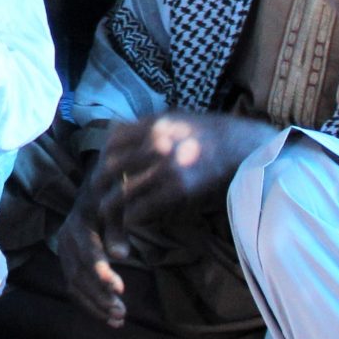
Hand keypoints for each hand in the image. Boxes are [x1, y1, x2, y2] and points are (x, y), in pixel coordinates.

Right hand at [57, 183, 131, 327]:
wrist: (90, 196)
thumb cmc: (108, 202)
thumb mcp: (116, 208)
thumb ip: (117, 230)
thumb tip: (120, 256)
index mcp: (78, 226)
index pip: (88, 253)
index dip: (102, 272)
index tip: (120, 289)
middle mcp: (66, 242)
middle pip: (79, 275)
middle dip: (100, 296)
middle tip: (122, 313)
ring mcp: (63, 255)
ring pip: (74, 286)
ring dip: (95, 306)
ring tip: (118, 320)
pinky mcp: (67, 266)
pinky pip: (74, 290)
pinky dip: (90, 306)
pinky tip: (107, 318)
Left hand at [92, 110, 275, 236]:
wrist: (242, 146)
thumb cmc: (208, 133)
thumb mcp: (174, 118)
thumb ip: (147, 126)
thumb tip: (117, 132)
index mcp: (153, 125)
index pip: (111, 142)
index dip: (102, 158)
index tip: (101, 169)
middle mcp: (156, 143)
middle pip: (111, 167)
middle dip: (100, 183)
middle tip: (97, 193)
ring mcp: (167, 166)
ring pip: (124, 190)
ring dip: (112, 204)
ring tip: (107, 211)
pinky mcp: (179, 188)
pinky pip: (144, 206)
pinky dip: (132, 215)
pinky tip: (130, 219)